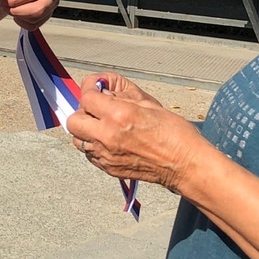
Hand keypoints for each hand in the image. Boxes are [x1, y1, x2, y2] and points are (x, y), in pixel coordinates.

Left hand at [0, 0, 63, 29]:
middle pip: (39, 8)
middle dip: (18, 10)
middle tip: (5, 5)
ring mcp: (53, 3)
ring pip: (36, 18)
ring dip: (19, 15)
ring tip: (9, 7)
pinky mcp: (48, 13)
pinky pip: (35, 24)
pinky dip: (22, 21)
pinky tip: (16, 13)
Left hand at [65, 73, 206, 192]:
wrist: (184, 164)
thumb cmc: (174, 132)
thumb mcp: (148, 103)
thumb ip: (121, 96)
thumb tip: (103, 91)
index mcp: (119, 115)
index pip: (86, 98)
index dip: (90, 90)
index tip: (97, 89)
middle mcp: (107, 136)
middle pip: (73, 121)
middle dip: (82, 111)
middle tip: (96, 109)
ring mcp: (106, 155)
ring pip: (77, 140)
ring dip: (85, 130)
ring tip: (102, 126)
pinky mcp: (108, 168)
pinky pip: (88, 154)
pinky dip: (93, 145)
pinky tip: (109, 140)